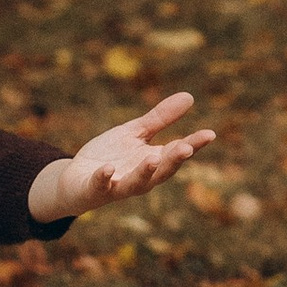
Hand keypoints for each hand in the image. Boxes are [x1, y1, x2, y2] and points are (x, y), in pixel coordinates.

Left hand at [28, 93, 215, 222]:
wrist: (75, 180)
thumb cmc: (110, 156)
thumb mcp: (135, 133)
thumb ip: (160, 118)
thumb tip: (190, 97)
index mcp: (152, 161)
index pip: (177, 152)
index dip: (194, 144)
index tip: (210, 134)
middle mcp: (140, 177)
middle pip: (162, 170)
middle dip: (174, 160)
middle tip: (187, 148)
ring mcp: (118, 185)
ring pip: (136, 183)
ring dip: (145, 172)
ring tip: (153, 159)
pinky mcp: (95, 189)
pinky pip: (101, 185)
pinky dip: (105, 177)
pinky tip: (108, 168)